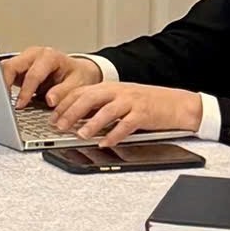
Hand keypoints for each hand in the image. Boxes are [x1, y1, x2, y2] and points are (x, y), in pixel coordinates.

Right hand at [0, 47, 102, 108]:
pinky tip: (5, 97)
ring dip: (1, 85)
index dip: (25, 91)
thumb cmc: (77, 76)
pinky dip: (2, 85)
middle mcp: (34, 55)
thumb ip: (64, 91)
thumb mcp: (77, 84)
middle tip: (5, 103)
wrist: (76, 73)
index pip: (32, 74)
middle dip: (5, 85)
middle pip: (11, 66)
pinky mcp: (18, 67)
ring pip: (3, 69)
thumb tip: (50, 99)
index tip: (20, 105)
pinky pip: (4, 73)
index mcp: (49, 56)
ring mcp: (24, 60)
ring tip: (3, 101)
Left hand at [51, 81, 202, 147]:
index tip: (52, 117)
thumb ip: (99, 105)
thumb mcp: (119, 99)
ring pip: (107, 111)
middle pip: (90, 99)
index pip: (81, 92)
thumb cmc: (146, 103)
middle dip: (71, 113)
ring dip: (91, 124)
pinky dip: (114, 135)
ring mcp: (132, 102)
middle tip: (59, 126)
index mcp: (110, 87)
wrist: (177, 103)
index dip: (64, 104)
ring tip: (80, 135)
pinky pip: (126, 125)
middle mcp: (119, 92)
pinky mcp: (144, 114)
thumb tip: (74, 117)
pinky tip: (105, 143)